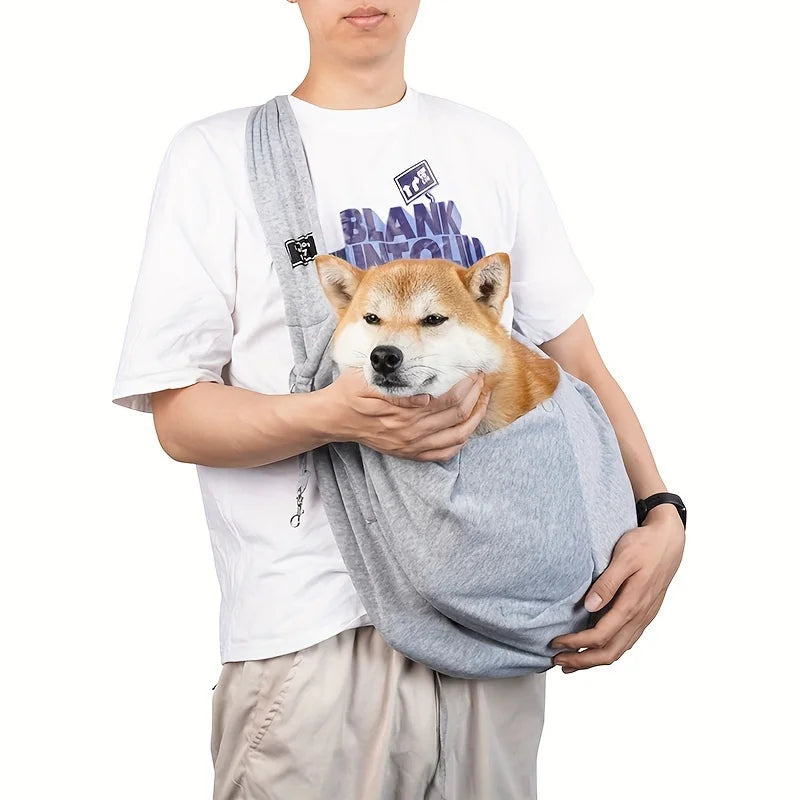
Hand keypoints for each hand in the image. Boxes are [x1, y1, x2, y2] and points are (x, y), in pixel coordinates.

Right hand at [321, 367, 491, 460]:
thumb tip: (424, 397)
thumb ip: (396, 390)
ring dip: (475, 417)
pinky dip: (462, 440)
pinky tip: (468, 426)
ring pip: (457, 436)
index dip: (466, 385)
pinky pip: (445, 453)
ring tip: (483, 399)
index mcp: (402, 413)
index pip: (447, 400)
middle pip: (457, 415)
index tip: (474, 371)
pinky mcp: (410, 453)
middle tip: (482, 378)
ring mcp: (412, 446)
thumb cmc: (350, 392)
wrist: (335, 418)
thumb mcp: (366, 381)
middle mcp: (410, 433)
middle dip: (476, 395)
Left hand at [549, 504, 685, 672]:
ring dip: (594, 660)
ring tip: (571, 663)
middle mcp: (640, 616)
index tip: (556, 642)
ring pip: (619, 650)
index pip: (600, 636)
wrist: (670, 541)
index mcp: (632, 604)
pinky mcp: (645, 614)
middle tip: (558, 661)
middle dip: (582, 661)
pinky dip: (608, 651)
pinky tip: (596, 649)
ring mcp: (644, 617)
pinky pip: (626, 642)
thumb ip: (607, 583)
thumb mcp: (624, 558)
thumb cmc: (645, 545)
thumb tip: (589, 606)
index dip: (576, 643)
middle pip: (610, 652)